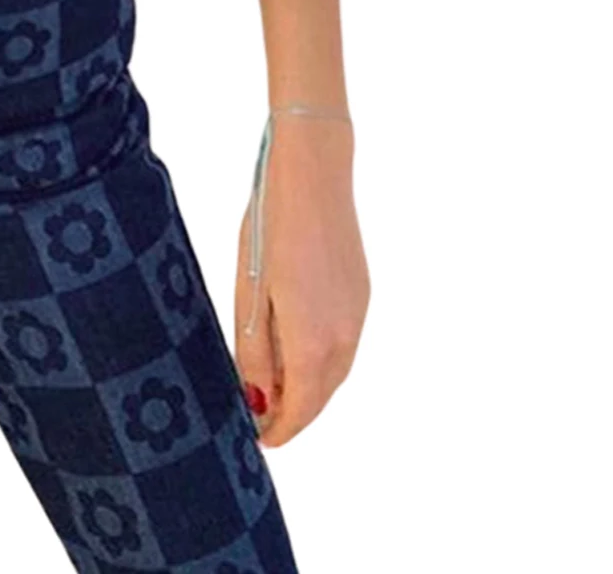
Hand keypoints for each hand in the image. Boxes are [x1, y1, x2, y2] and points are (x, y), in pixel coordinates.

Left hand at [233, 114, 367, 445]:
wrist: (313, 173)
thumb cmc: (270, 224)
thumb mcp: (249, 291)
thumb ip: (254, 350)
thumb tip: (257, 398)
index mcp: (314, 339)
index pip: (301, 409)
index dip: (279, 430)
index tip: (257, 439)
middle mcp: (345, 335)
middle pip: (322, 395)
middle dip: (294, 413)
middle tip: (259, 417)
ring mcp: (358, 313)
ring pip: (335, 371)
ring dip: (309, 388)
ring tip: (272, 387)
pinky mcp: (362, 293)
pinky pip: (344, 344)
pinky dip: (322, 360)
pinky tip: (296, 348)